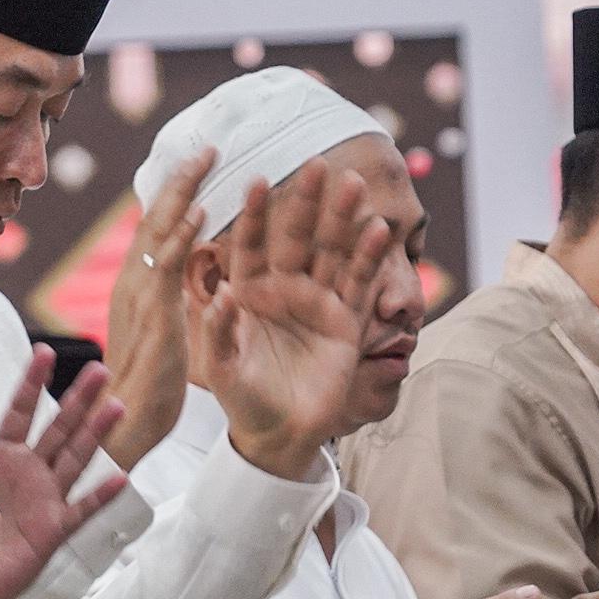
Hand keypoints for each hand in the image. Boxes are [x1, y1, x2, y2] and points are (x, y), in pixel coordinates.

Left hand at [0, 353, 127, 598]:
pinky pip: (80, 511)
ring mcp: (45, 499)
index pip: (19, 413)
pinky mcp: (53, 530)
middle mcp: (28, 472)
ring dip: (95, 435)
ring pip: (75, 460)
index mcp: (0, 457)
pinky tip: (120, 477)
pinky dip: (99, 496)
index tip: (45, 351)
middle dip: (78, 399)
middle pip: (57, 429)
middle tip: (101, 369)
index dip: (31, 384)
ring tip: (117, 405)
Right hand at [98, 145, 217, 468]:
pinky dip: (183, 234)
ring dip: (185, 190)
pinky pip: (169, 265)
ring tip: (207, 157)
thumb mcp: (156, 336)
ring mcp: (140, 295)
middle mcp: (132, 283)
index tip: (196, 166)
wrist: (120, 425)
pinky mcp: (154, 314)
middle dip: (180, 178)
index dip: (174, 195)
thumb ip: (162, 305)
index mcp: (135, 288)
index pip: (154, 230)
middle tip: (207, 145)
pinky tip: (202, 209)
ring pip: (159, 229)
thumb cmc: (141, 390)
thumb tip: (174, 287)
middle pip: (155, 216)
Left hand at [204, 159, 391, 479]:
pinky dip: (368, 259)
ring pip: (331, 253)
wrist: (280, 434)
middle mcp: (284, 290)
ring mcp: (317, 303)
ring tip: (352, 184)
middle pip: (296, 238)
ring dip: (342, 220)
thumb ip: (219, 332)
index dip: (255, 215)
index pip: (250, 246)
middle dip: (306, 202)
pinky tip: (378, 229)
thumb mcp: (223, 369)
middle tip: (317, 164)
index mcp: (248, 294)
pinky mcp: (346, 322)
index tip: (257, 180)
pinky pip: (358, 285)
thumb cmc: (243, 400)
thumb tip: (223, 296)